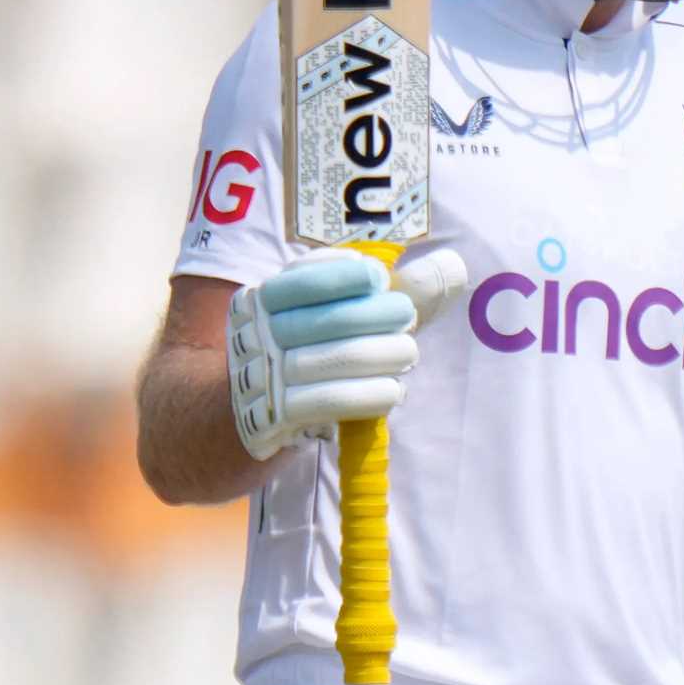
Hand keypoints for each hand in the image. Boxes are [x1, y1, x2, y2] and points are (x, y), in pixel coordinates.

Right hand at [227, 246, 465, 462]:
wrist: (232, 415)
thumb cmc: (295, 354)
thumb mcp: (313, 315)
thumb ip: (376, 294)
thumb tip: (451, 268)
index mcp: (263, 300)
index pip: (301, 280)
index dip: (341, 275)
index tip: (378, 277)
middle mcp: (258, 333)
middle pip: (327, 319)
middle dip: (376, 317)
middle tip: (407, 319)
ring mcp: (265, 376)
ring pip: (335, 360)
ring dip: (383, 357)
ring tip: (407, 355)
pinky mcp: (277, 416)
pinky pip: (331, 402)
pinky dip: (370, 395)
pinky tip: (393, 391)